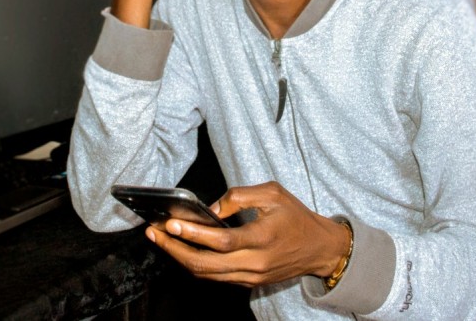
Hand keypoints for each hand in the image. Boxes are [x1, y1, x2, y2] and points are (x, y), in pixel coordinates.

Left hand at [144, 181, 350, 287]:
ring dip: (180, 258)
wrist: (320, 249)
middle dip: (175, 249)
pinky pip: (215, 276)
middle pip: (206, 264)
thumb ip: (239, 197)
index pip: (221, 241)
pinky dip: (195, 264)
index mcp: (262, 238)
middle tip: (155, 233)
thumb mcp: (272, 193)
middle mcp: (254, 263)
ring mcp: (251, 276)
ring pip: (207, 274)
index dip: (194, 233)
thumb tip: (210, 209)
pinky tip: (182, 248)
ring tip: (162, 240)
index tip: (171, 223)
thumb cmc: (297, 216)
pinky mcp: (249, 282)